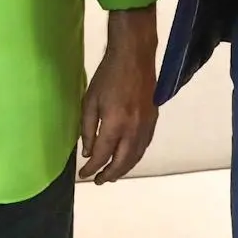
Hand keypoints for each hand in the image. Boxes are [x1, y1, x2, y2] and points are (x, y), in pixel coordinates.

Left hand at [79, 7, 158, 183]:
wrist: (134, 56)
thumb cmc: (107, 76)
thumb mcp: (89, 100)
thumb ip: (87, 128)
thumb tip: (88, 152)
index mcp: (115, 124)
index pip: (102, 155)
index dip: (92, 168)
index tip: (83, 173)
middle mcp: (133, 129)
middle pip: (122, 162)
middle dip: (109, 174)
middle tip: (99, 181)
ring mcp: (146, 126)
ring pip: (136, 156)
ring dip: (124, 169)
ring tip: (112, 175)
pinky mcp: (153, 120)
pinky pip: (144, 146)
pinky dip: (135, 157)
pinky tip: (128, 159)